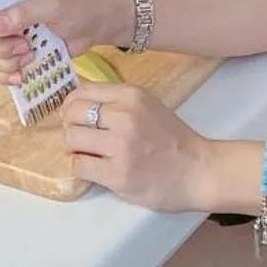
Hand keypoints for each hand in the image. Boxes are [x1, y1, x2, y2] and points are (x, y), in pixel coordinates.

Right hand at [0, 0, 119, 79]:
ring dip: (5, 62)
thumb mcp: (53, 4)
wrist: (98, 25)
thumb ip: (25, 12)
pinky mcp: (17, 52)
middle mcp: (4, 8)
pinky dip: (6, 75)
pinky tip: (21, 76)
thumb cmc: (78, 5)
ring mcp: (10, 31)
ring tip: (30, 56)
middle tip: (24, 46)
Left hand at [62, 83, 213, 209]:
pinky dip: (79, 166)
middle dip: (69, 125)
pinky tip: (91, 168)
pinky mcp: (117, 175)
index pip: (83, 91)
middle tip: (78, 137)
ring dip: (73, 147)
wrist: (197, 170)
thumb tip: (78, 101)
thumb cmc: (172, 138)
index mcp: (131, 95)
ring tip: (85, 153)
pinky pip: (79, 165)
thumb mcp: (147, 105)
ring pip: (71, 138)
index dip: (72, 104)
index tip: (73, 115)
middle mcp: (124, 116)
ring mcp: (120, 146)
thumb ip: (117, 100)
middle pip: (73, 113)